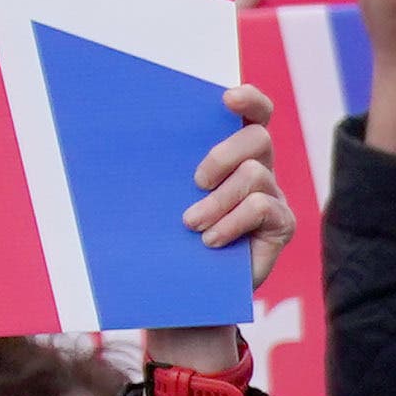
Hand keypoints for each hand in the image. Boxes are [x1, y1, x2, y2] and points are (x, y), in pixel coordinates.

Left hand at [142, 87, 292, 375]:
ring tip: (193, 225)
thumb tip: (114, 137)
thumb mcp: (160, 202)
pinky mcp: (281, 227)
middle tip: (196, 181)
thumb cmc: (167, 243)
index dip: (248, 99)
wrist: (185, 298)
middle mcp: (258, 170)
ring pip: (256, 175)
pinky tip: (212, 242)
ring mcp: (273, 198)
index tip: (225, 98)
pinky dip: (231, 224)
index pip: (253, 113)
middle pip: (258, 138)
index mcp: (231, 154)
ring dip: (219, 200)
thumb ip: (159, 171)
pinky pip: (261, 209)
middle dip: (223, 154)